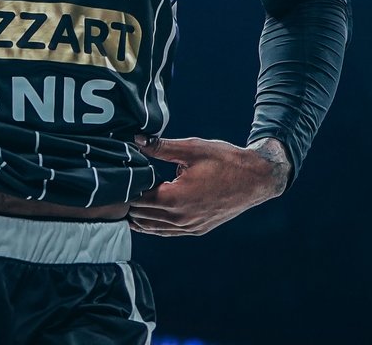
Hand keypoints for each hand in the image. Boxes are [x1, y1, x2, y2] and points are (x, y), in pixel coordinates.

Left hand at [127, 136, 289, 236]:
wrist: (256, 179)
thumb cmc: (225, 160)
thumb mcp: (191, 148)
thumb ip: (161, 146)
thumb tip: (136, 140)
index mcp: (176, 198)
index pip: (138, 199)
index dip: (125, 190)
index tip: (115, 179)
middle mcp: (182, 218)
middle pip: (142, 216)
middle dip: (128, 203)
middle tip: (115, 190)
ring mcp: (190, 227)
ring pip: (153, 228)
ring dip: (138, 217)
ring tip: (124, 203)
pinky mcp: (197, 229)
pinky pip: (168, 232)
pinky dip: (153, 225)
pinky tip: (144, 217)